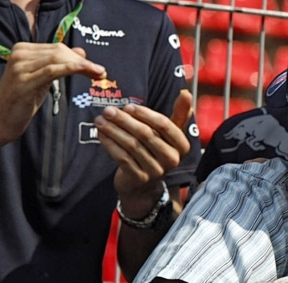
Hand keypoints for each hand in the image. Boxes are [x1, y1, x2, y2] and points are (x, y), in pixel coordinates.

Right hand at [0, 43, 105, 144]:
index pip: (58, 48)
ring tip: (99, 75)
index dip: (79, 57)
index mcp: (23, 50)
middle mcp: (20, 54)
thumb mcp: (42, 79)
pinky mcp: (24, 80)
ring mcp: (20, 66)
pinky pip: (52, 71)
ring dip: (83, 66)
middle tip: (102, 73)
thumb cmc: (22, 101)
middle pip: (60, 52)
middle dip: (84, 62)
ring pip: (58, 59)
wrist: (0, 120)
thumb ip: (59, 65)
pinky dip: (72, 69)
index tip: (96, 68)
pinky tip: (86, 72)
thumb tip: (81, 52)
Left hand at [97, 90, 192, 217]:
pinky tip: (102, 135)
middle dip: (124, 120)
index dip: (145, 114)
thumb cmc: (156, 151)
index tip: (128, 106)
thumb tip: (186, 93)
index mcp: (182, 146)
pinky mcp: (139, 178)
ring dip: (113, 130)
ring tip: (100, 120)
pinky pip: (122, 157)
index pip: (164, 125)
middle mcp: (172, 159)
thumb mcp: (169, 134)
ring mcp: (156, 171)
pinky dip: (110, 144)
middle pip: (146, 134)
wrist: (143, 184)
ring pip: (132, 145)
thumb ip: (179, 114)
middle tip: (108, 110)